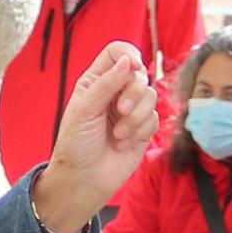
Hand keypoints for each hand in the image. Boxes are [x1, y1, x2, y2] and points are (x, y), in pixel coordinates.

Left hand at [31, 42, 158, 232]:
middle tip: (120, 112)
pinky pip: (155, 118)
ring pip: (151, 96)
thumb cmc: (76, 144)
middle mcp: (115, 92)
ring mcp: (130, 110)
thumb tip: (129, 60)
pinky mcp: (143, 129)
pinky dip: (140, 131)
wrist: (83, 179)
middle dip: (133, 93)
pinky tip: (123, 144)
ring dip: (136, 118)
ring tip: (117, 136)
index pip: (117, 53)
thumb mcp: (85, 109)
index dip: (129, 54)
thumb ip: (106, 83)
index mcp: (96, 81)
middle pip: (139, 74)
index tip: (133, 66)